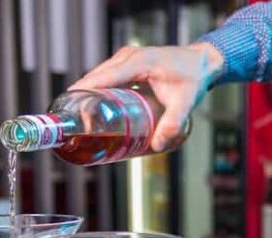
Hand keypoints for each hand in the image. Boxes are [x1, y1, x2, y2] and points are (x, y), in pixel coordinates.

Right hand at [71, 43, 224, 151]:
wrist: (200, 62)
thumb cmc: (192, 78)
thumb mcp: (185, 103)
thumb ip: (172, 124)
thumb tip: (157, 146)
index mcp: (138, 62)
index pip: (105, 76)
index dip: (85, 91)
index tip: (71, 107)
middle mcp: (128, 57)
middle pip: (96, 77)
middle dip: (82, 98)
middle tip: (75, 123)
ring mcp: (126, 58)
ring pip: (99, 76)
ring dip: (88, 94)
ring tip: (80, 118)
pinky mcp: (127, 64)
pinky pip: (107, 77)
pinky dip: (98, 90)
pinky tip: (93, 108)